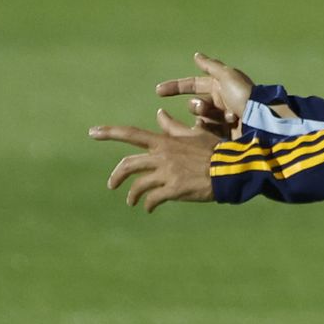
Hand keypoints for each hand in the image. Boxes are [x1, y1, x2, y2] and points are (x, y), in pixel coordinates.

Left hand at [89, 109, 216, 211]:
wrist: (230, 169)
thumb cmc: (215, 150)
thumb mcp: (193, 134)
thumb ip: (173, 127)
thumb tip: (159, 114)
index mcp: (164, 142)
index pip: (131, 134)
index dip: (109, 132)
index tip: (92, 132)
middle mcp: (162, 156)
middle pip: (129, 164)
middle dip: (116, 176)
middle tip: (111, 185)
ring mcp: (167, 173)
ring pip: (138, 185)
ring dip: (132, 195)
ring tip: (132, 202)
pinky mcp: (174, 189)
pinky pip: (153, 199)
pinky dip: (148, 205)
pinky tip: (149, 209)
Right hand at [156, 52, 254, 138]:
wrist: (261, 120)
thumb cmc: (244, 95)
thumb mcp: (227, 75)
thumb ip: (210, 65)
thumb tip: (196, 55)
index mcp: (220, 86)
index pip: (192, 85)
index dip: (175, 87)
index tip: (158, 92)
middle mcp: (221, 101)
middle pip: (195, 104)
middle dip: (198, 106)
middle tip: (206, 108)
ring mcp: (223, 119)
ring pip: (201, 118)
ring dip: (209, 117)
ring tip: (225, 118)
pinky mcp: (225, 134)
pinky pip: (209, 131)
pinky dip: (214, 128)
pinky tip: (228, 126)